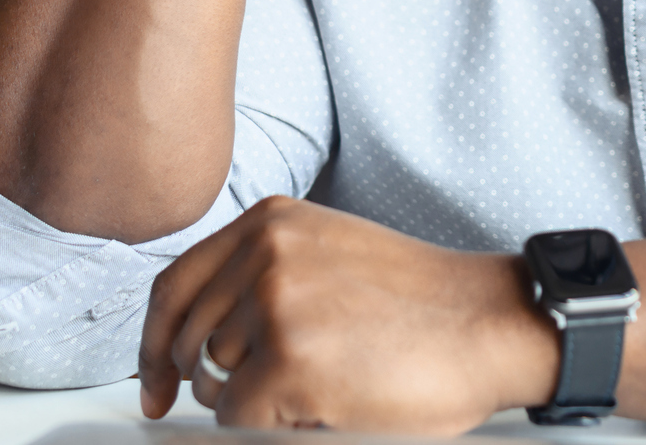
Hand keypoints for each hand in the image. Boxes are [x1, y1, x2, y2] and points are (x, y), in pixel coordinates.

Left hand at [137, 197, 559, 432]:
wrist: (490, 323)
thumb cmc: (423, 303)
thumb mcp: (330, 255)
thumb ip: (262, 273)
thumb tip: (196, 338)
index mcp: (271, 221)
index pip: (173, 285)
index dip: (155, 344)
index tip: (157, 384)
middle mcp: (264, 251)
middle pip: (184, 341)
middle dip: (209, 382)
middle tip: (261, 396)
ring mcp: (273, 302)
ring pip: (213, 385)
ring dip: (256, 402)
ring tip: (323, 382)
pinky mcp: (286, 358)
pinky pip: (238, 420)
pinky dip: (277, 425)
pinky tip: (328, 402)